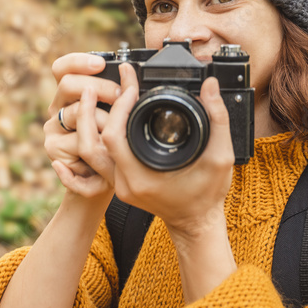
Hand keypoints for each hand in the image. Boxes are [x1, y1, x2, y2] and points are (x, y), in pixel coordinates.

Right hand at [44, 53, 121, 201]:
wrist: (102, 182)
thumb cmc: (113, 146)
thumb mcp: (118, 117)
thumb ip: (118, 96)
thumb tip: (132, 76)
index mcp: (69, 94)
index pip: (62, 68)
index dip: (78, 62)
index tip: (101, 63)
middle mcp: (56, 108)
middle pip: (67, 85)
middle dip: (100, 87)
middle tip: (121, 95)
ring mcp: (52, 128)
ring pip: (76, 114)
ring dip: (104, 120)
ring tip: (121, 130)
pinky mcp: (54, 149)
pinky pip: (78, 140)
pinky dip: (97, 145)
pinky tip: (107, 149)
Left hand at [101, 64, 234, 239]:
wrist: (198, 223)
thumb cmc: (208, 195)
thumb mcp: (221, 156)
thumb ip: (217, 118)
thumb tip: (209, 86)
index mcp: (143, 176)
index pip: (115, 136)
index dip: (119, 105)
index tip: (130, 84)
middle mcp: (125, 183)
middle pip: (93, 142)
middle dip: (93, 109)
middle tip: (98, 84)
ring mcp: (119, 184)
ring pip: (88, 152)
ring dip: (87, 123)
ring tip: (91, 97)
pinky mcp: (119, 182)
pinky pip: (96, 160)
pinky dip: (90, 140)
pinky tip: (89, 124)